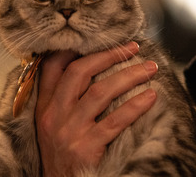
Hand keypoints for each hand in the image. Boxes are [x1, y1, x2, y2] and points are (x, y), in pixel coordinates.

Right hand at [35, 42, 157, 176]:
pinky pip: (115, 121)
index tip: (103, 39)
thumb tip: (95, 68)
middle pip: (80, 72)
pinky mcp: (86, 148)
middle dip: (109, 56)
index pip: (53, 67)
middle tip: (133, 48)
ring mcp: (69, 132)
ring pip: (101, 92)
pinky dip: (135, 106)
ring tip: (150, 69)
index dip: (76, 49)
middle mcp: (54, 116)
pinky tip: (151, 97)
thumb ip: (65, 99)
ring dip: (129, 76)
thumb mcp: (53, 125)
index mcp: (45, 107)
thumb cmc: (63, 156)